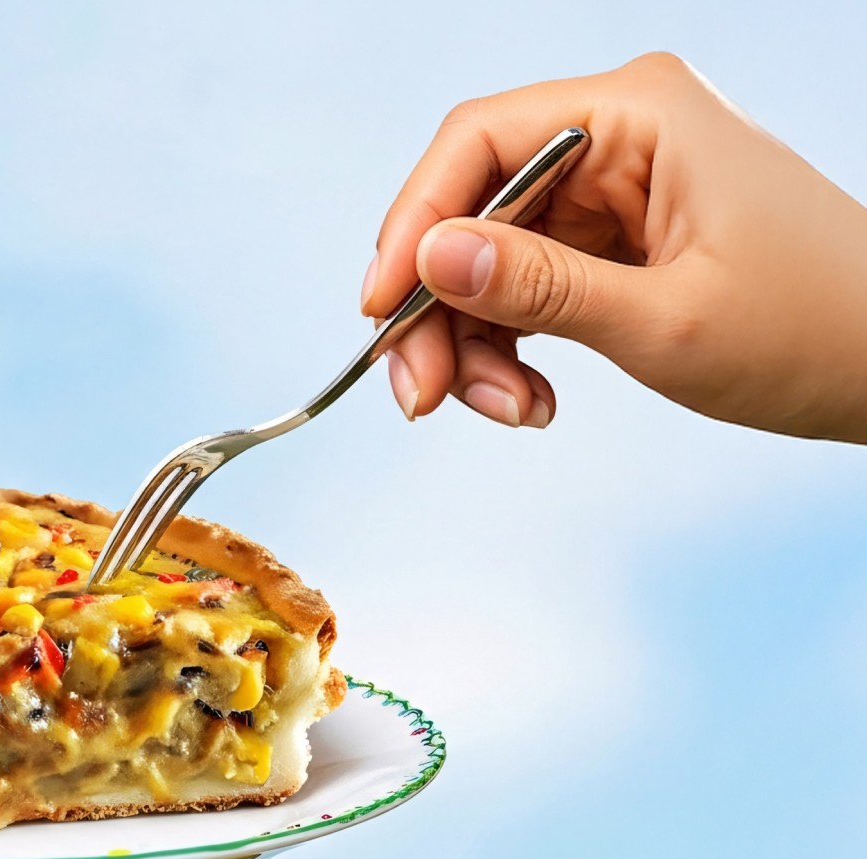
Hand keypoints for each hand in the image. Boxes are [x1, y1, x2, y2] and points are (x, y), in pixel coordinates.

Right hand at [362, 51, 866, 441]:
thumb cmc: (814, 330)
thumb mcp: (663, 319)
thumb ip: (538, 288)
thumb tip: (429, 258)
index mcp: (640, 114)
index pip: (478, 141)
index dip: (414, 223)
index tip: (381, 311)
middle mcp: (619, 137)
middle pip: (471, 207)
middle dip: (438, 308)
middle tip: (425, 397)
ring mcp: (615, 190)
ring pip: (487, 256)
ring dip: (472, 342)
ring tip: (507, 409)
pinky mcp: (614, 240)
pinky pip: (524, 285)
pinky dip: (509, 347)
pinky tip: (532, 398)